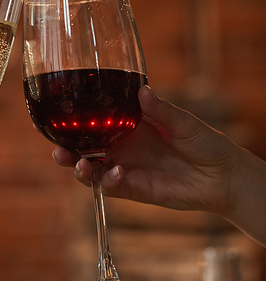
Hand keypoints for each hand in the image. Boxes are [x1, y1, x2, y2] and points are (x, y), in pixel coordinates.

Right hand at [52, 85, 236, 215]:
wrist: (223, 176)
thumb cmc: (206, 143)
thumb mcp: (184, 122)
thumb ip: (161, 110)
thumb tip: (143, 91)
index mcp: (129, 126)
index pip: (96, 122)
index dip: (76, 122)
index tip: (60, 118)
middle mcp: (123, 147)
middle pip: (85, 149)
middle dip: (67, 152)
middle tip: (58, 151)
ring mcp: (127, 169)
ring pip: (93, 171)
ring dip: (81, 169)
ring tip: (81, 165)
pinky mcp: (135, 189)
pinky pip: (112, 187)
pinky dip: (108, 181)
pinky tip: (116, 173)